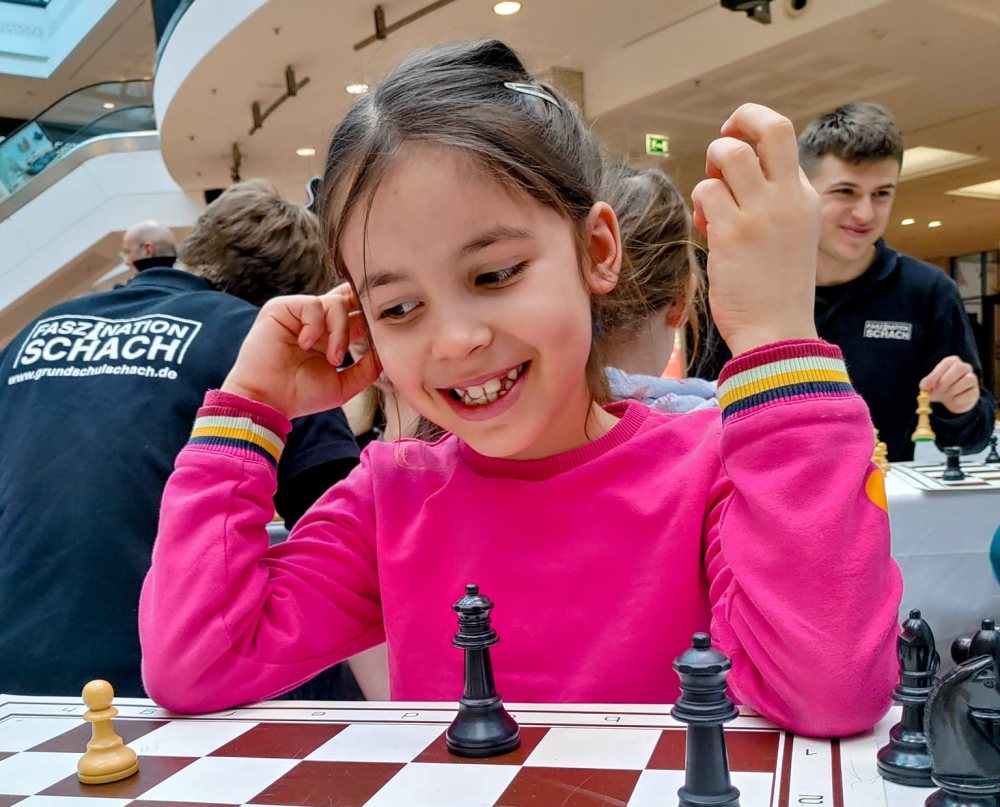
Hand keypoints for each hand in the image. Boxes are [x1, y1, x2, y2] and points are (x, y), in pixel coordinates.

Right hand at [221, 285, 380, 418]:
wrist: (268, 400)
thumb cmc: (301, 395)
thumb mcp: (344, 384)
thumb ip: (367, 369)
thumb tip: (387, 353)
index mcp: (330, 336)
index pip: (355, 314)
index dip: (371, 317)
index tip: (384, 328)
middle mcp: (316, 322)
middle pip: (347, 298)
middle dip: (362, 308)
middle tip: (372, 324)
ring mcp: (299, 314)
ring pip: (336, 304)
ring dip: (339, 333)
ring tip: (333, 358)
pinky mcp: (282, 308)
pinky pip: (313, 304)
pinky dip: (315, 326)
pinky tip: (306, 344)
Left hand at [692, 103, 819, 355]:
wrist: (778, 332)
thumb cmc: (777, 289)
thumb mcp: (792, 236)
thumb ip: (775, 202)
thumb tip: (734, 174)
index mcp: (805, 196)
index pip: (781, 140)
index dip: (752, 138)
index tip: (736, 151)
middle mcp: (788, 197)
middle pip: (772, 125)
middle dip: (740, 121)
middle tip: (723, 149)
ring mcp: (762, 212)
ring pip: (729, 153)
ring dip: (710, 169)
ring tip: (712, 201)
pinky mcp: (733, 232)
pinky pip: (705, 192)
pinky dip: (699, 205)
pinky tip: (708, 230)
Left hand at [921, 355, 980, 413]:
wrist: (952, 401)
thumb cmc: (939, 389)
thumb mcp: (930, 386)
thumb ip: (927, 384)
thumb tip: (925, 387)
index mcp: (952, 362)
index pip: (946, 363)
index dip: (936, 374)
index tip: (926, 386)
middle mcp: (964, 367)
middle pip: (960, 367)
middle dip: (947, 380)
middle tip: (937, 390)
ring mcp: (972, 378)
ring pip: (968, 379)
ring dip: (953, 390)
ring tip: (945, 395)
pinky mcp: (975, 391)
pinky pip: (970, 393)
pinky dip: (958, 399)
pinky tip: (954, 400)